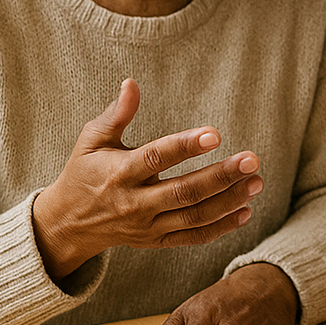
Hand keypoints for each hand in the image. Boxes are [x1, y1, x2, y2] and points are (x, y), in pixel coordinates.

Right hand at [32, 78, 263, 277]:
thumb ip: (116, 114)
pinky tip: (245, 211)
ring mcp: (147, 226)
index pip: (157, 158)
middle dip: (221, 177)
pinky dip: (221, 228)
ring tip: (257, 182)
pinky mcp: (156, 241)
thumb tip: (132, 83)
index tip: (216, 134)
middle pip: (184, 192)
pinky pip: (193, 238)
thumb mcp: (91, 140)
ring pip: (194, 217)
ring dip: (229, 201)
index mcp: (120, 173)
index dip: (186, 146)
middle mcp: (135, 202)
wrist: (68, 223)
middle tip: (251, 160)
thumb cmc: (84, 172)